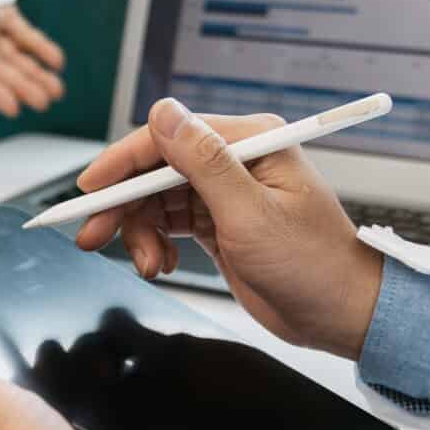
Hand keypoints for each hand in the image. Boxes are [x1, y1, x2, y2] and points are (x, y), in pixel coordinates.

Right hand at [73, 99, 382, 359]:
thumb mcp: (251, 214)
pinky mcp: (220, 223)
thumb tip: (165, 115)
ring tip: (146, 264)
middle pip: (154, 169)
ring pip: (155, 199)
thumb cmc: (314, 265)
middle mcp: (235, 161)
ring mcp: (225, 193)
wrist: (339, 314)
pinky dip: (154, 244)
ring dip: (139, 231)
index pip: (168, 137)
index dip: (122, 162)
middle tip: (92, 234)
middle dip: (121, 204)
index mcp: (250, 142)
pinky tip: (159, 264)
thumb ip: (204, 163)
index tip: (90, 189)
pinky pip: (168, 223)